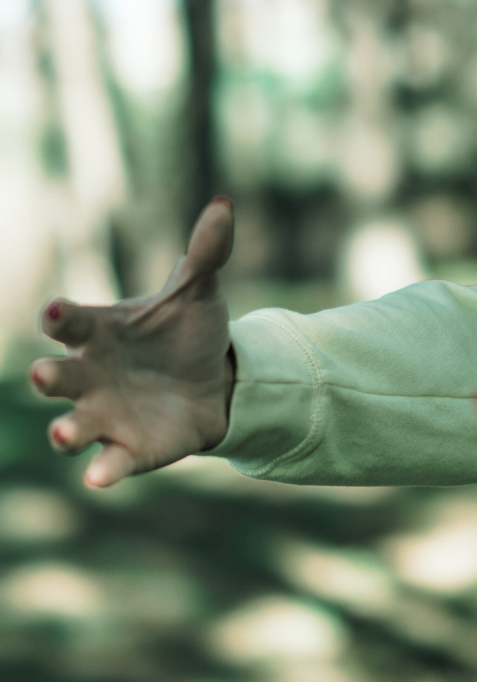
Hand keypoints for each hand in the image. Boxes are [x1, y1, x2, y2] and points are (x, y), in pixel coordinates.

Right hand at [30, 198, 236, 487]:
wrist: (217, 379)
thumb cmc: (189, 331)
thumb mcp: (200, 290)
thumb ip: (206, 251)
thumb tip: (225, 204)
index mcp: (101, 333)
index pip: (71, 324)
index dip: (61, 318)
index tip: (56, 311)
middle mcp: (91, 377)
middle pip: (58, 378)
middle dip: (49, 378)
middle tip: (45, 375)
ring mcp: (106, 416)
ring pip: (74, 427)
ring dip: (66, 432)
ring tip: (65, 434)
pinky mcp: (131, 450)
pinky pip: (113, 462)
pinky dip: (106, 469)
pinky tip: (100, 477)